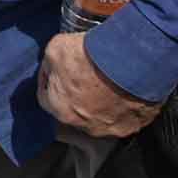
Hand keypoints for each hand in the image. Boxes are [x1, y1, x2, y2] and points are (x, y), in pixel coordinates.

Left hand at [37, 32, 162, 137]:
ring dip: (100, 102)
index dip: (49, 81)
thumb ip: (50, 64)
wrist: (132, 62)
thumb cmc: (93, 57)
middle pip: (74, 110)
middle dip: (76, 93)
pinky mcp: (132, 126)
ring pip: (100, 116)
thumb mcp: (56, 49)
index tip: (56, 71)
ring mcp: (110, 129)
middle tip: (84, 75)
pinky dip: (122, 106)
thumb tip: (52, 68)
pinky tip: (124, 90)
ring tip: (107, 82)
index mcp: (60, 109)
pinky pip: (124, 118)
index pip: (45, 98)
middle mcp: (84, 126)